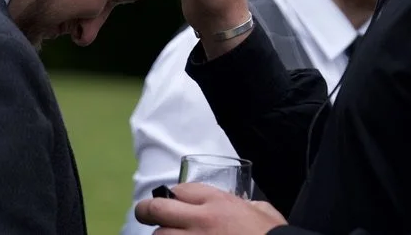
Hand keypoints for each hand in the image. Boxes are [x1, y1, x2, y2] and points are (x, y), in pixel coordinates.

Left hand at [135, 182, 286, 233]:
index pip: (181, 190)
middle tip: (146, 214)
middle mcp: (201, 221)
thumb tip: (246, 205)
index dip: (174, 194)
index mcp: (219, 203)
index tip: (174, 201)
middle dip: (147, 210)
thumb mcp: (263, 211)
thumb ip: (249, 204)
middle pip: (156, 209)